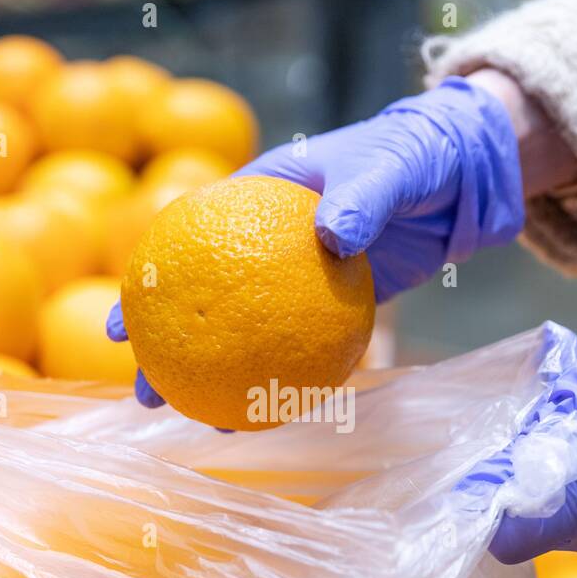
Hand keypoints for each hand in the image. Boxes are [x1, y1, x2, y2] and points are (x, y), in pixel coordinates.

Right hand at [106, 74, 531, 406]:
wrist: (459, 179)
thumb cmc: (412, 157)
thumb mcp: (386, 170)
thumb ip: (361, 198)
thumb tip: (333, 235)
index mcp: (254, 199)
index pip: (180, 245)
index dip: (143, 286)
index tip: (117, 327)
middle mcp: (263, 243)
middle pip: (200, 302)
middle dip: (166, 353)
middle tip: (145, 397)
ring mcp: (294, 279)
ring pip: (244, 334)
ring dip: (220, 377)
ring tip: (201, 420)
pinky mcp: (331, 305)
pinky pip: (299, 348)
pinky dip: (285, 380)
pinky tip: (272, 416)